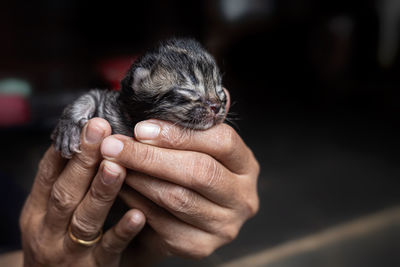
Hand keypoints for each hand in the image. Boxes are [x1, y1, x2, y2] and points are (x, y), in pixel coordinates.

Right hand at [19, 118, 144, 266]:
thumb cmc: (56, 240)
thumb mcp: (49, 213)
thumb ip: (64, 183)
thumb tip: (83, 141)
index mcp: (37, 210)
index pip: (48, 174)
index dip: (67, 148)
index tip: (86, 122)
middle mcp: (48, 230)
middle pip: (65, 192)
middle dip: (84, 159)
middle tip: (101, 129)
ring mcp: (69, 251)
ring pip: (85, 219)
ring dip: (101, 191)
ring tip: (117, 166)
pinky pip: (110, 248)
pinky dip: (123, 230)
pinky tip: (138, 214)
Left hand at [100, 120, 259, 260]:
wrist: (188, 215)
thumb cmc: (191, 171)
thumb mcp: (200, 147)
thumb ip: (194, 126)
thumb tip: (177, 106)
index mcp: (246, 166)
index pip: (222, 142)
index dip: (180, 134)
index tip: (142, 129)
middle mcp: (242, 198)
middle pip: (198, 171)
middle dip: (150, 157)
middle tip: (114, 146)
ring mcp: (224, 226)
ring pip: (177, 198)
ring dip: (139, 178)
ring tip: (113, 164)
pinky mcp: (201, 246)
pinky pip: (163, 222)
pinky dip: (137, 202)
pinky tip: (121, 188)